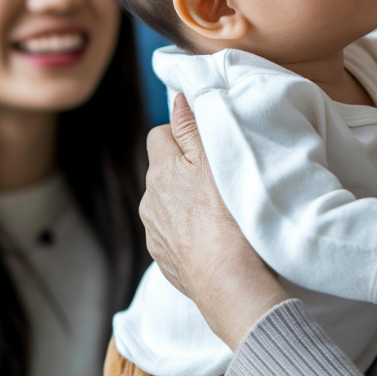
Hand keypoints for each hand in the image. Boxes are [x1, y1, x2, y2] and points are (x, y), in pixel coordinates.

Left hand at [140, 93, 287, 349]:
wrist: (227, 279)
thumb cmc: (227, 215)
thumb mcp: (215, 159)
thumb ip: (193, 127)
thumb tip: (177, 98)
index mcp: (161, 170)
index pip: (159, 134)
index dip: (182, 135)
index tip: (206, 146)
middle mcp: (149, 199)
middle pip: (162, 169)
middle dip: (182, 168)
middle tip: (217, 177)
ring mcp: (154, 231)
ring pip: (165, 202)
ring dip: (183, 200)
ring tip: (216, 209)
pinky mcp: (164, 258)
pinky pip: (172, 232)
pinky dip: (186, 230)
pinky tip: (210, 236)